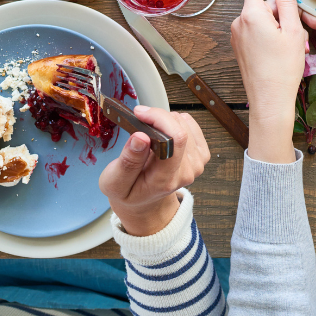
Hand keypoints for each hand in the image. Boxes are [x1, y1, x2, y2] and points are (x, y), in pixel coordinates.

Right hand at [99, 107, 209, 236]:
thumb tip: (140, 137)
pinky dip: (175, 122)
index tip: (139, 114)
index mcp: (165, 179)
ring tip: (149, 132)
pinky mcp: (201, 155)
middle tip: (139, 118)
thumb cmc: (128, 191)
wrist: (144, 202)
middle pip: (181, 129)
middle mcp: (186, 172)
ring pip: (185, 124)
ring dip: (165, 121)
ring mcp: (197, 163)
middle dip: (158, 117)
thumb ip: (128, 161)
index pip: (174, 140)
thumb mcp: (115, 182)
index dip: (159, 120)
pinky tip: (163, 132)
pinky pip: (191, 125)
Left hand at [231, 0, 315, 163]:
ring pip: (267, 19)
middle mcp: (240, 22)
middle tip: (315, 24)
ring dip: (287, 25)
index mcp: (251, 14)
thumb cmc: (283, 68)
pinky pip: (260, 32)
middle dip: (291, 10)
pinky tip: (293, 48)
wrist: (269, 102)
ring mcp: (239, 36)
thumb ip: (287, 3)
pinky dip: (277, 34)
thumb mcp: (294, 32)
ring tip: (306, 42)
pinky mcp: (242, 48)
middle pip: (268, 4)